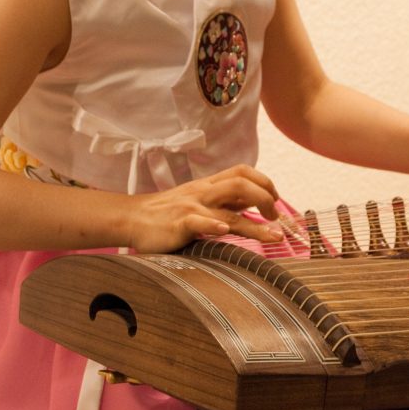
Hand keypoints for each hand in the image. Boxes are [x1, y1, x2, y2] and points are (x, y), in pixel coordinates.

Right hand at [126, 165, 283, 252]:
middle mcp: (204, 193)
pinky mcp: (179, 223)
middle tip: (276, 219)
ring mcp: (192, 207)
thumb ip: (225, 200)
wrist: (132, 218)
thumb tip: (254, 201)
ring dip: (255, 225)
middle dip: (266, 199)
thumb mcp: (200, 200)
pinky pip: (198, 221)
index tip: (277, 201)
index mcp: (209, 185)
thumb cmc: (169, 212)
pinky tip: (224, 231)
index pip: (243, 172)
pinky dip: (213, 225)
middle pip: (241, 184)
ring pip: (228, 209)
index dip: (265, 183)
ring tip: (273, 237)